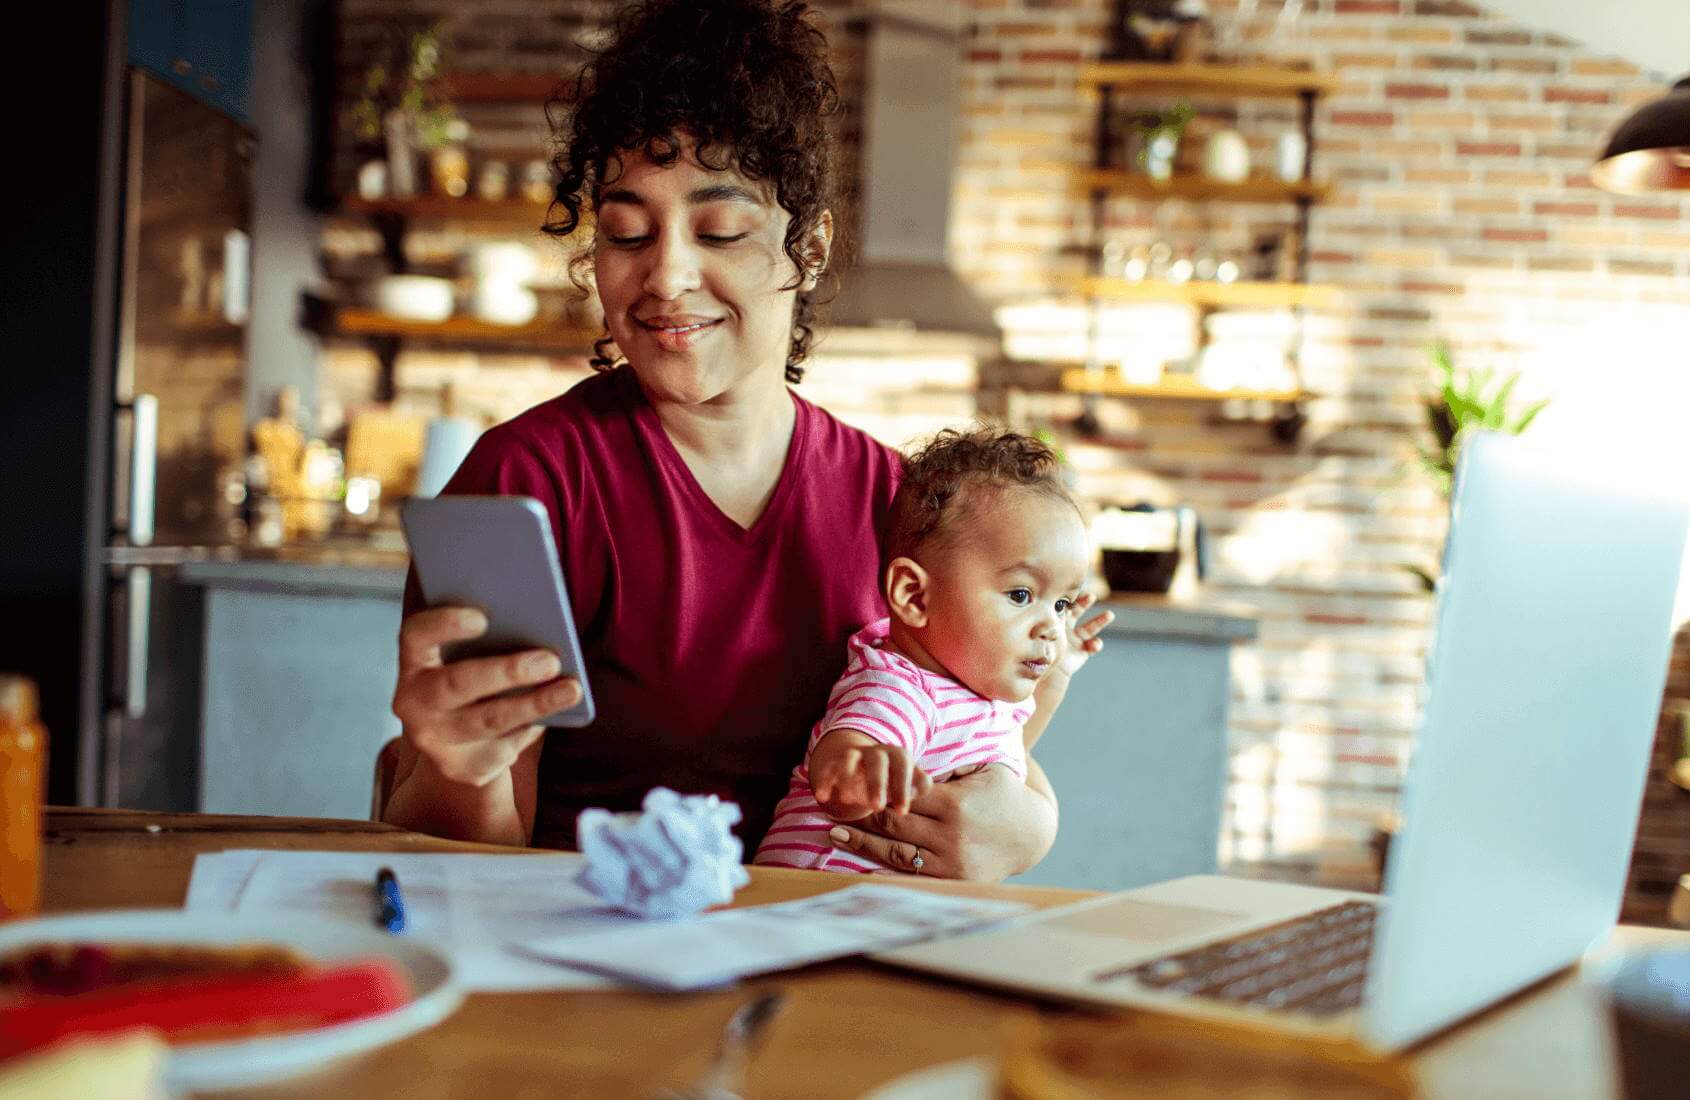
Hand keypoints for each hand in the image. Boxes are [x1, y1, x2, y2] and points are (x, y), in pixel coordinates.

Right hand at [391, 606, 582, 787]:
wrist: (461, 743)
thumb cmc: (475, 683)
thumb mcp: (471, 659)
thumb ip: (490, 642)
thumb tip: (538, 633)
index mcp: (415, 661)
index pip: (416, 635)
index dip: (444, 624)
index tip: (483, 618)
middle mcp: (413, 702)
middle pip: (457, 683)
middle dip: (507, 672)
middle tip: (550, 661)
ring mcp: (433, 740)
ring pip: (489, 720)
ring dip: (535, 704)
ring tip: (572, 689)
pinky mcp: (459, 767)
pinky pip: (504, 746)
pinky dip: (533, 727)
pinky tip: (555, 714)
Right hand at [810, 731, 932, 818]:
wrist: (864, 766)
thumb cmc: (894, 782)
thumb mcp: (909, 784)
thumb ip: (919, 787)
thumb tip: (919, 790)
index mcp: (898, 756)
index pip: (903, 767)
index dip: (903, 788)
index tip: (902, 811)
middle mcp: (876, 752)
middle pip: (877, 761)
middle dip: (877, 783)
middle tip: (877, 807)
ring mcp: (853, 755)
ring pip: (850, 759)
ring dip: (848, 777)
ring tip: (848, 800)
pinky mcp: (834, 762)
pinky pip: (828, 768)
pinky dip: (824, 781)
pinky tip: (821, 797)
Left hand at [826, 763, 1056, 881]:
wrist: (1031, 835)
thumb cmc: (1002, 793)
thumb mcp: (984, 768)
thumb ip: (950, 762)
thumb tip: (909, 758)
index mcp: (955, 803)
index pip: (904, 796)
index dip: (875, 790)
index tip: (851, 783)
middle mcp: (950, 835)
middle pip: (893, 824)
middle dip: (861, 814)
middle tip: (833, 805)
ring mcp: (950, 862)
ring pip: (895, 852)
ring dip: (862, 843)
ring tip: (835, 832)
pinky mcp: (951, 881)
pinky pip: (910, 877)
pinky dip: (882, 872)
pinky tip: (857, 867)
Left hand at [1048, 593, 1112, 687]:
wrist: (1044, 672)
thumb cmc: (1040, 654)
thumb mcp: (1042, 636)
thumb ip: (1043, 625)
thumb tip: (1040, 612)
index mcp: (1055, 621)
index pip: (1063, 605)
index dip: (1070, 599)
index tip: (1073, 592)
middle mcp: (1067, 627)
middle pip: (1078, 610)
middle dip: (1085, 602)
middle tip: (1090, 596)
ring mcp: (1077, 638)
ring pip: (1091, 626)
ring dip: (1101, 620)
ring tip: (1109, 615)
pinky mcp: (1083, 650)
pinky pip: (1093, 645)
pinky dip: (1096, 644)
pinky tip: (1094, 645)